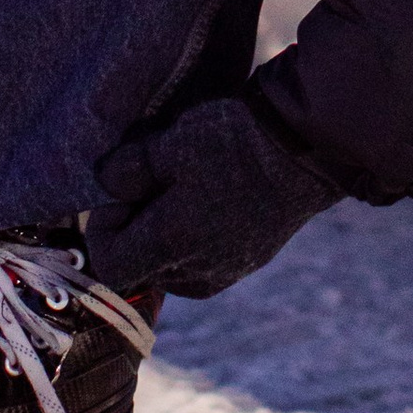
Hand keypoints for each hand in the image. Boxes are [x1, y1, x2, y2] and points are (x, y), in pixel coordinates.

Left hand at [82, 93, 341, 300]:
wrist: (307, 147)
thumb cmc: (232, 142)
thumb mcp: (169, 144)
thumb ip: (127, 171)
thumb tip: (105, 186)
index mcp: (172, 245)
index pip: (110, 267)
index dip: (105, 229)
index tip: (122, 192)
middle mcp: (198, 270)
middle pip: (142, 268)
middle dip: (135, 230)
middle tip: (150, 184)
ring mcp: (228, 269)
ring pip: (174, 268)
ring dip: (165, 237)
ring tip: (181, 190)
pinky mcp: (252, 260)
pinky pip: (206, 263)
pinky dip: (196, 239)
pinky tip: (209, 198)